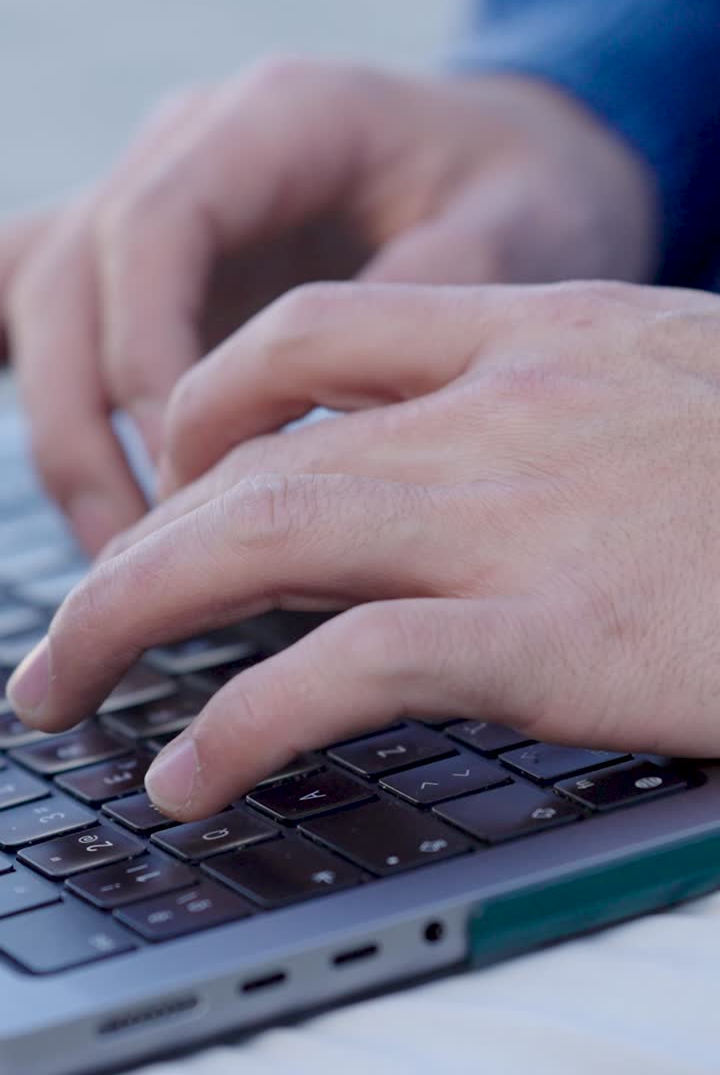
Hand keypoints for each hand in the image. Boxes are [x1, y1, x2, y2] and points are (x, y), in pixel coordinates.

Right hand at [0, 61, 655, 550]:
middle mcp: (194, 142)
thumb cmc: (529, 193)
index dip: (148, 357)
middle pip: (68, 276)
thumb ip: (430, 297)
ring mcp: (164, 194)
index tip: (194, 481)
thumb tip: (319, 415)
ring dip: (67, 432)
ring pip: (46, 305)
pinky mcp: (160, 260)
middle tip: (143, 556)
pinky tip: (84, 485)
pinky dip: (54, 394)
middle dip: (88, 426)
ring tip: (123, 555)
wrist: (521, 166)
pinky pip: (56, 313)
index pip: (153, 227)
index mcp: (278, 115)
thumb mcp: (522, 230)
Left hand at [8, 278, 719, 819]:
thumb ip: (538, 398)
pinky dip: (245, 726)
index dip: (208, 403)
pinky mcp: (553, 631)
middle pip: (249, 457)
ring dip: (134, 620)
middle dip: (129, 547)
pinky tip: (191, 775)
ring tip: (63, 690)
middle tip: (63, 632)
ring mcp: (517, 514)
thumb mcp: (654, 374)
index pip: (307, 338)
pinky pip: (345, 670)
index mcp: (529, 331)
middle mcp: (498, 407)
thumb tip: (439, 456)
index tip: (171, 472)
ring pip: (259, 541)